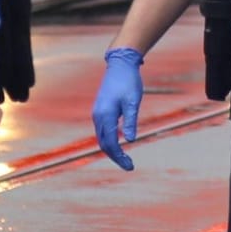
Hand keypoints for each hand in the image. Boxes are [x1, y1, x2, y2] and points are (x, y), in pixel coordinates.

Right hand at [93, 47, 143, 170]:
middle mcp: (98, 116)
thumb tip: (130, 141)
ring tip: (125, 158)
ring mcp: (97, 113)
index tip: (130, 166)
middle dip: (115, 156)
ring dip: (112, 150)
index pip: (111, 144)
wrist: (120, 65)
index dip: (119, 157)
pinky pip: (102, 131)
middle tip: (129, 165)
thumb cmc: (129, 82)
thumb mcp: (133, 102)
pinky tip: (119, 144)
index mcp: (105, 115)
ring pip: (102, 138)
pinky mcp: (100, 111)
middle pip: (103, 144)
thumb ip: (130, 121)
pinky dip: (109, 141)